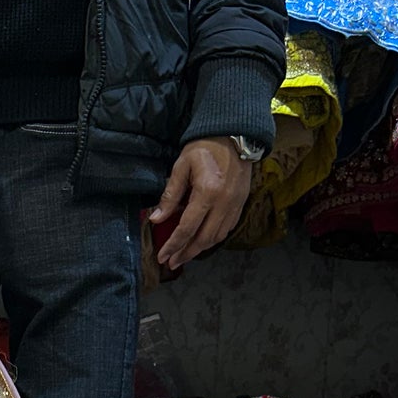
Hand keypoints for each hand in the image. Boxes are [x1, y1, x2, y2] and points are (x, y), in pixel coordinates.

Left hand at [150, 138, 251, 268]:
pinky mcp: (241, 204)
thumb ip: (170, 195)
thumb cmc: (204, 147)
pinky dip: (213, 239)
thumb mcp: (182, 166)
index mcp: (207, 192)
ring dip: (199, 249)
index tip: (162, 257)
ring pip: (217, 237)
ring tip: (184, 254)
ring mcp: (235, 205)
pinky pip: (227, 229)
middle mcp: (224, 203)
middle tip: (172, 263)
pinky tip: (202, 241)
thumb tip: (156, 219)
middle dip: (186, 253)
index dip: (173, 245)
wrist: (235, 134)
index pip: (187, 228)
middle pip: (203, 239)